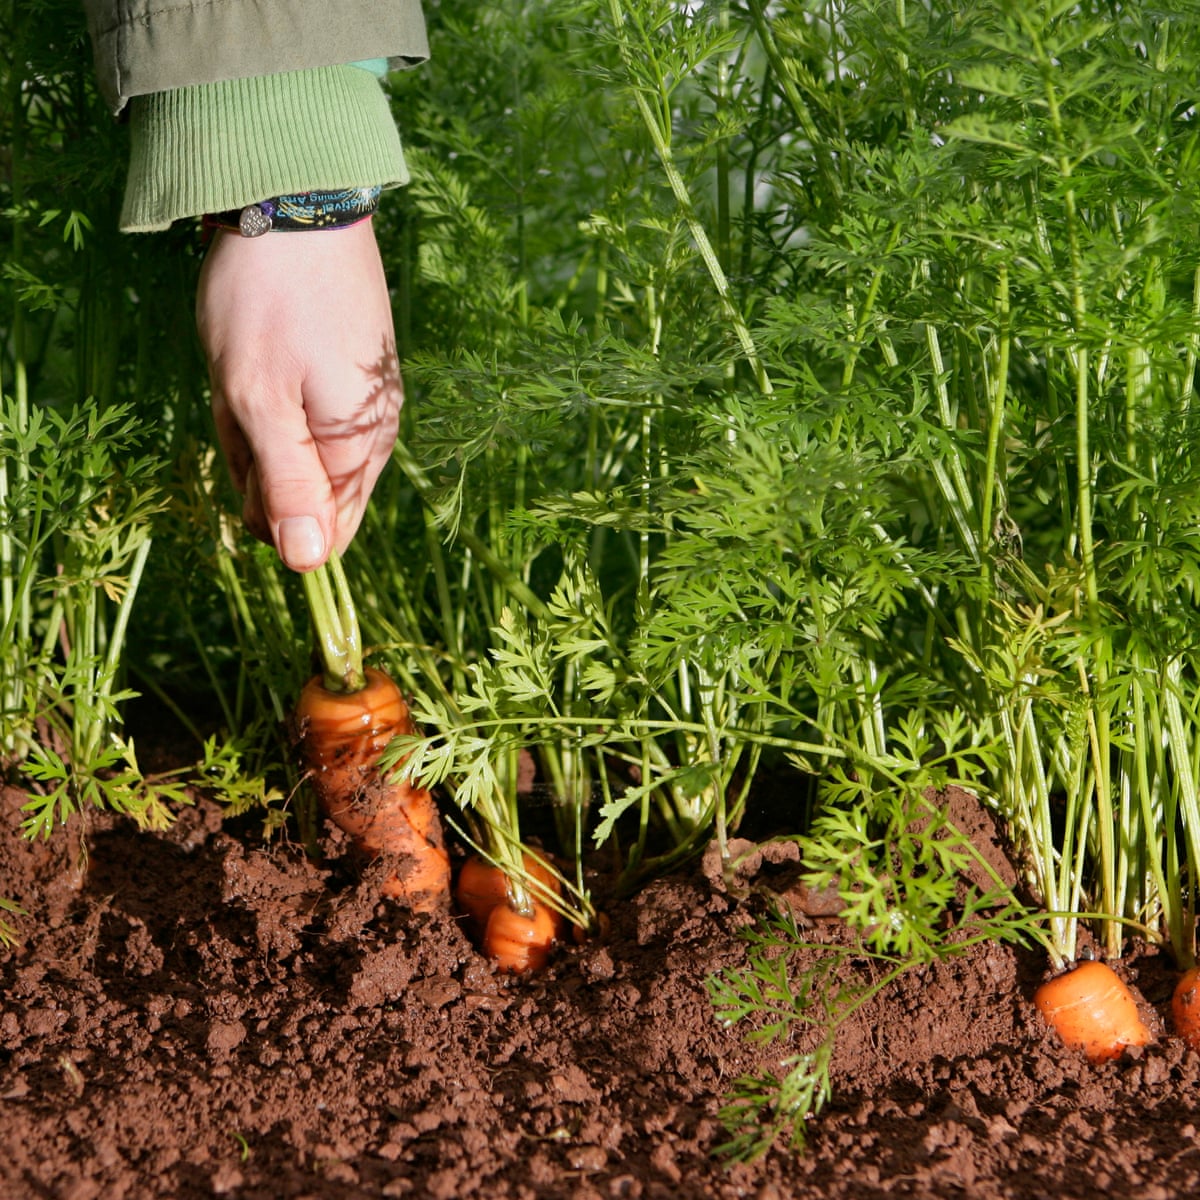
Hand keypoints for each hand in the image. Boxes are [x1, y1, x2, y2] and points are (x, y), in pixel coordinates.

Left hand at [196, 219, 401, 571]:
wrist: (297, 202)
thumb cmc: (269, 303)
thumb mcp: (259, 399)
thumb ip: (285, 486)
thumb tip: (308, 566)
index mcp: (357, 449)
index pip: (321, 535)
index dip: (269, 510)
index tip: (247, 449)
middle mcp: (371, 435)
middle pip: (301, 492)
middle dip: (256, 457)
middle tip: (240, 396)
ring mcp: (360, 402)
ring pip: (293, 449)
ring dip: (255, 421)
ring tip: (246, 364)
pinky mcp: (347, 374)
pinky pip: (299, 413)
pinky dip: (266, 394)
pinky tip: (257, 353)